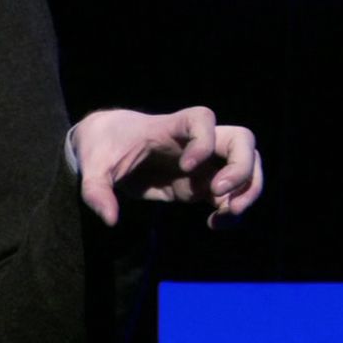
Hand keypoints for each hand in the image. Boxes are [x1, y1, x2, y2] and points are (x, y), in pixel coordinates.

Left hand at [71, 106, 261, 228]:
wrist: (107, 145)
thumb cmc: (103, 146)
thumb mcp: (93, 166)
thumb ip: (96, 190)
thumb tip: (109, 219)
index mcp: (170, 127)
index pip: (203, 118)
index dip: (203, 141)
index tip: (186, 165)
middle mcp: (196, 142)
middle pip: (243, 140)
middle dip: (243, 169)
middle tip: (219, 195)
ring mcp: (205, 163)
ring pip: (249, 167)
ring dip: (247, 192)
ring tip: (225, 215)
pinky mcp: (204, 184)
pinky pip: (234, 194)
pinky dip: (234, 211)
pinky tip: (215, 224)